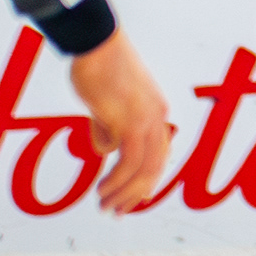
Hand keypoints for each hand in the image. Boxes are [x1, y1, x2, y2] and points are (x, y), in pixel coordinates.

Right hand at [67, 31, 176, 214]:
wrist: (95, 43)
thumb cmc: (97, 66)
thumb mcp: (105, 103)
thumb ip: (107, 126)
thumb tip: (105, 151)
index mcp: (157, 111)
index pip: (159, 154)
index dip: (147, 181)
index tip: (134, 199)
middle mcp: (158, 117)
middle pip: (155, 168)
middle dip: (136, 195)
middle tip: (117, 212)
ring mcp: (147, 120)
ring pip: (144, 170)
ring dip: (123, 193)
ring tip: (105, 206)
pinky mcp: (130, 122)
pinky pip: (127, 162)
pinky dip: (117, 181)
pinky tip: (102, 190)